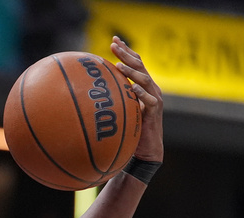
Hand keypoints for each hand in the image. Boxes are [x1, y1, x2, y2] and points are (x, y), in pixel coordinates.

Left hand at [110, 36, 162, 162]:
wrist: (146, 150)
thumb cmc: (131, 131)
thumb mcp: (120, 111)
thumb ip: (112, 100)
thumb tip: (88, 93)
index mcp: (142, 85)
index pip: (135, 63)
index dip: (126, 50)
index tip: (114, 40)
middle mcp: (150, 88)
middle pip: (140, 66)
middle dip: (126, 54)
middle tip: (113, 44)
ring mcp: (154, 98)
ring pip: (145, 80)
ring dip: (132, 71)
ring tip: (119, 65)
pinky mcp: (155, 112)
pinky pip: (149, 100)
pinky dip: (141, 93)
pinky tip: (132, 88)